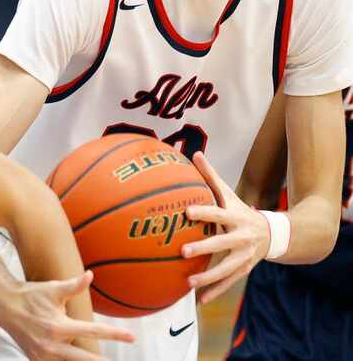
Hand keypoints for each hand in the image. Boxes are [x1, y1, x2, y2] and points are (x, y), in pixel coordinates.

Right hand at [0, 270, 134, 360]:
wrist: (4, 306)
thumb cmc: (31, 295)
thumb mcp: (53, 288)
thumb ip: (74, 285)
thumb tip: (90, 275)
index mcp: (58, 326)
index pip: (93, 331)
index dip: (115, 334)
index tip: (132, 336)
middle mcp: (52, 344)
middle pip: (84, 359)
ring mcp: (43, 355)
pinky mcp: (36, 360)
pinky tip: (76, 360)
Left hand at [182, 152, 270, 303]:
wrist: (272, 234)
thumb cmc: (240, 210)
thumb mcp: (228, 194)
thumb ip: (211, 176)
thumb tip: (194, 153)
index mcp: (235, 217)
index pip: (218, 213)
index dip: (204, 212)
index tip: (187, 212)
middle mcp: (241, 237)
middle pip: (222, 243)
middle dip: (203, 247)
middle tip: (182, 251)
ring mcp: (244, 256)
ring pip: (226, 268)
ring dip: (208, 277)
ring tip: (188, 283)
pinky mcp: (244, 270)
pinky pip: (229, 282)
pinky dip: (215, 291)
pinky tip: (200, 300)